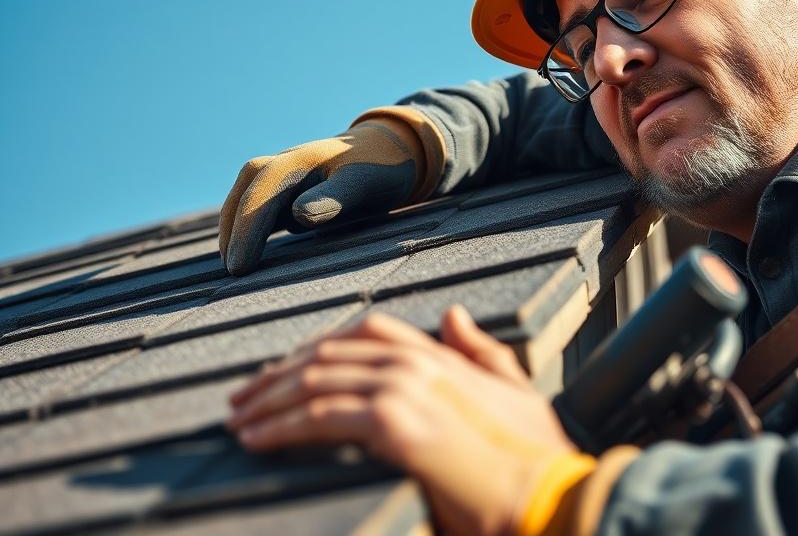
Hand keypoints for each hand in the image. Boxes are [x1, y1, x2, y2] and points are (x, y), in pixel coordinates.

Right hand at [218, 108, 443, 275]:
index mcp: (299, 160)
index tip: (241, 264)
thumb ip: (334, 197)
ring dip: (236, 227)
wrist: (391, 150)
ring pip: (248, 197)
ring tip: (233, 265)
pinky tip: (249, 252)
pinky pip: (261, 206)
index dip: (248, 229)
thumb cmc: (380, 168)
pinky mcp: (290, 189)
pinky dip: (250, 227)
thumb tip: (298, 215)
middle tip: (233, 271)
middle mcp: (284, 164)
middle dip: (234, 231)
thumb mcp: (364, 182)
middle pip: (246, 193)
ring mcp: (285, 176)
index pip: (262, 195)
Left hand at [227, 307, 577, 535]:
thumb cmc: (534, 456)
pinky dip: (280, 427)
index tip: (284, 372)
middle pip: (328, 352)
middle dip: (279, 375)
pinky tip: (256, 440)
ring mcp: (406, 388)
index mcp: (442, 356)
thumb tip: (453, 314)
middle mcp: (419, 362)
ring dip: (269, 401)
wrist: (547, 496)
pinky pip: (320, 416)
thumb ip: (481, 351)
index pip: (365, 333)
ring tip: (239, 421)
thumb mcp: (515, 391)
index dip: (316, 349)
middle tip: (244, 398)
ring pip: (316, 380)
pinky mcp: (394, 424)